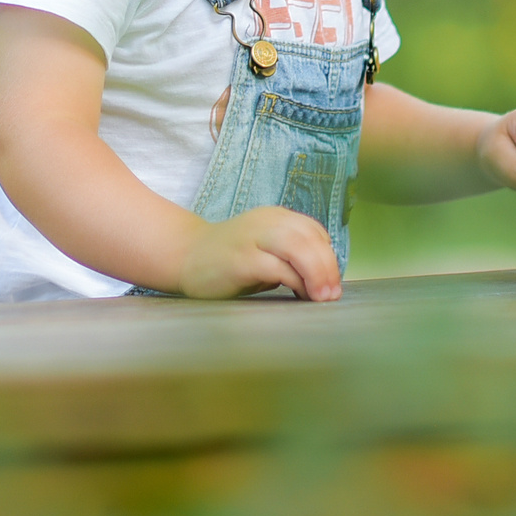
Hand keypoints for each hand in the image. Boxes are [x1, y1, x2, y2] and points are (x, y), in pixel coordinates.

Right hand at [176, 206, 343, 301]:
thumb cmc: (228, 262)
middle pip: (310, 237)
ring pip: (298, 247)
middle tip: (332, 295)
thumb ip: (292, 257)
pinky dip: (296, 282)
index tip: (331, 283)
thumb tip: (326, 282)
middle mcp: (265, 222)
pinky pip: (278, 267)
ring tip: (321, 298)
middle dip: (328, 267)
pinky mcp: (240, 259)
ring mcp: (251, 238)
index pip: (314, 231)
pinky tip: (299, 296)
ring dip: (317, 274)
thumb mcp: (265, 250)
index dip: (328, 257)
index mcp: (274, 217)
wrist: (184, 258)